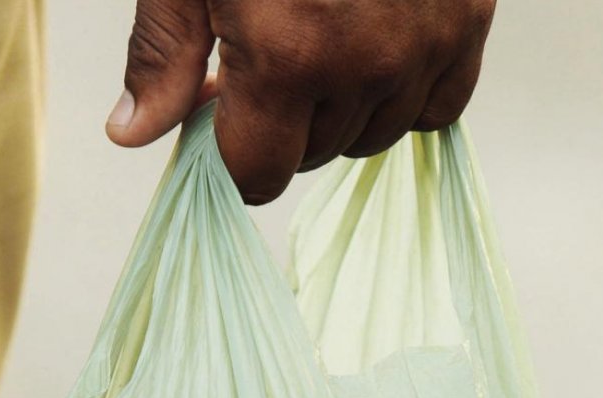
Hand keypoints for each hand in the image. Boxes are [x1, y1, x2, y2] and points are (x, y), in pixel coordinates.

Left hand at [105, 0, 496, 203]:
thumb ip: (161, 56)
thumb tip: (132, 135)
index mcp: (286, 59)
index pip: (257, 175)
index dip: (229, 159)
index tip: (218, 123)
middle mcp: (364, 65)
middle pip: (310, 157)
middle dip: (274, 127)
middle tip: (256, 67)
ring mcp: (426, 43)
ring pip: (371, 136)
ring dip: (335, 112)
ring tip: (312, 46)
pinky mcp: (471, 16)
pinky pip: (439, 104)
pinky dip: (403, 92)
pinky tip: (368, 51)